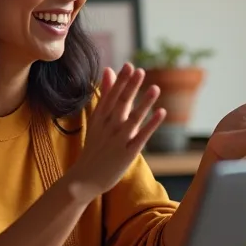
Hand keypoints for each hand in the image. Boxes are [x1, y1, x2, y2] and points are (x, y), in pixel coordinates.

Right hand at [65, 64, 165, 196]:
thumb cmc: (94, 147)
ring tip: (156, 89)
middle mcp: (108, 127)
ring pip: (132, 119)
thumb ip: (105, 94)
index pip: (109, 96)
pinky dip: (151, 125)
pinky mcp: (127, 154)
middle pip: (120, 104)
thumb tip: (108, 70)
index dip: (120, 82)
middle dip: (130, 88)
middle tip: (139, 72)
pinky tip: (161, 113)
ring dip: (144, 104)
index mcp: (99, 118)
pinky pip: (141, 137)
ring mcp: (117, 141)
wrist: (84, 179)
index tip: (129, 66)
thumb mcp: (97, 118)